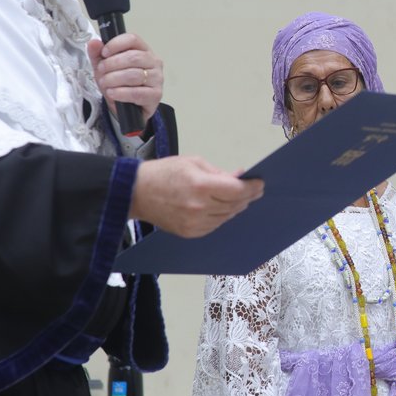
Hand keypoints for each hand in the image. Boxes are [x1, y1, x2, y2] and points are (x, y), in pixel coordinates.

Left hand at [87, 35, 163, 120]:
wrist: (127, 106)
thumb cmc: (120, 83)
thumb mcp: (105, 67)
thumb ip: (98, 54)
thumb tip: (94, 43)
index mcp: (143, 50)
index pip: (133, 39)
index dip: (116, 44)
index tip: (104, 53)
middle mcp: (154, 62)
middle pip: (133, 57)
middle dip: (112, 64)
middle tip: (101, 71)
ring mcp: (157, 78)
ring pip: (134, 75)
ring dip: (114, 79)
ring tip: (105, 83)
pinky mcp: (156, 95)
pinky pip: (137, 93)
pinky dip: (121, 93)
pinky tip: (112, 93)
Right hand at [130, 157, 263, 237]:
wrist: (135, 192)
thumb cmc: (164, 173)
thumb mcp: (194, 163)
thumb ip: (219, 172)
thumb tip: (240, 177)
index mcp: (201, 186)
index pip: (238, 191)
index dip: (252, 188)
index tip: (259, 184)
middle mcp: (199, 207)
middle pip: (235, 205)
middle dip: (247, 197)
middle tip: (254, 190)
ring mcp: (194, 223)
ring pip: (227, 217)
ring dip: (236, 207)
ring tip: (239, 198)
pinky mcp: (189, 233)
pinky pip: (215, 225)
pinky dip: (222, 216)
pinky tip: (223, 208)